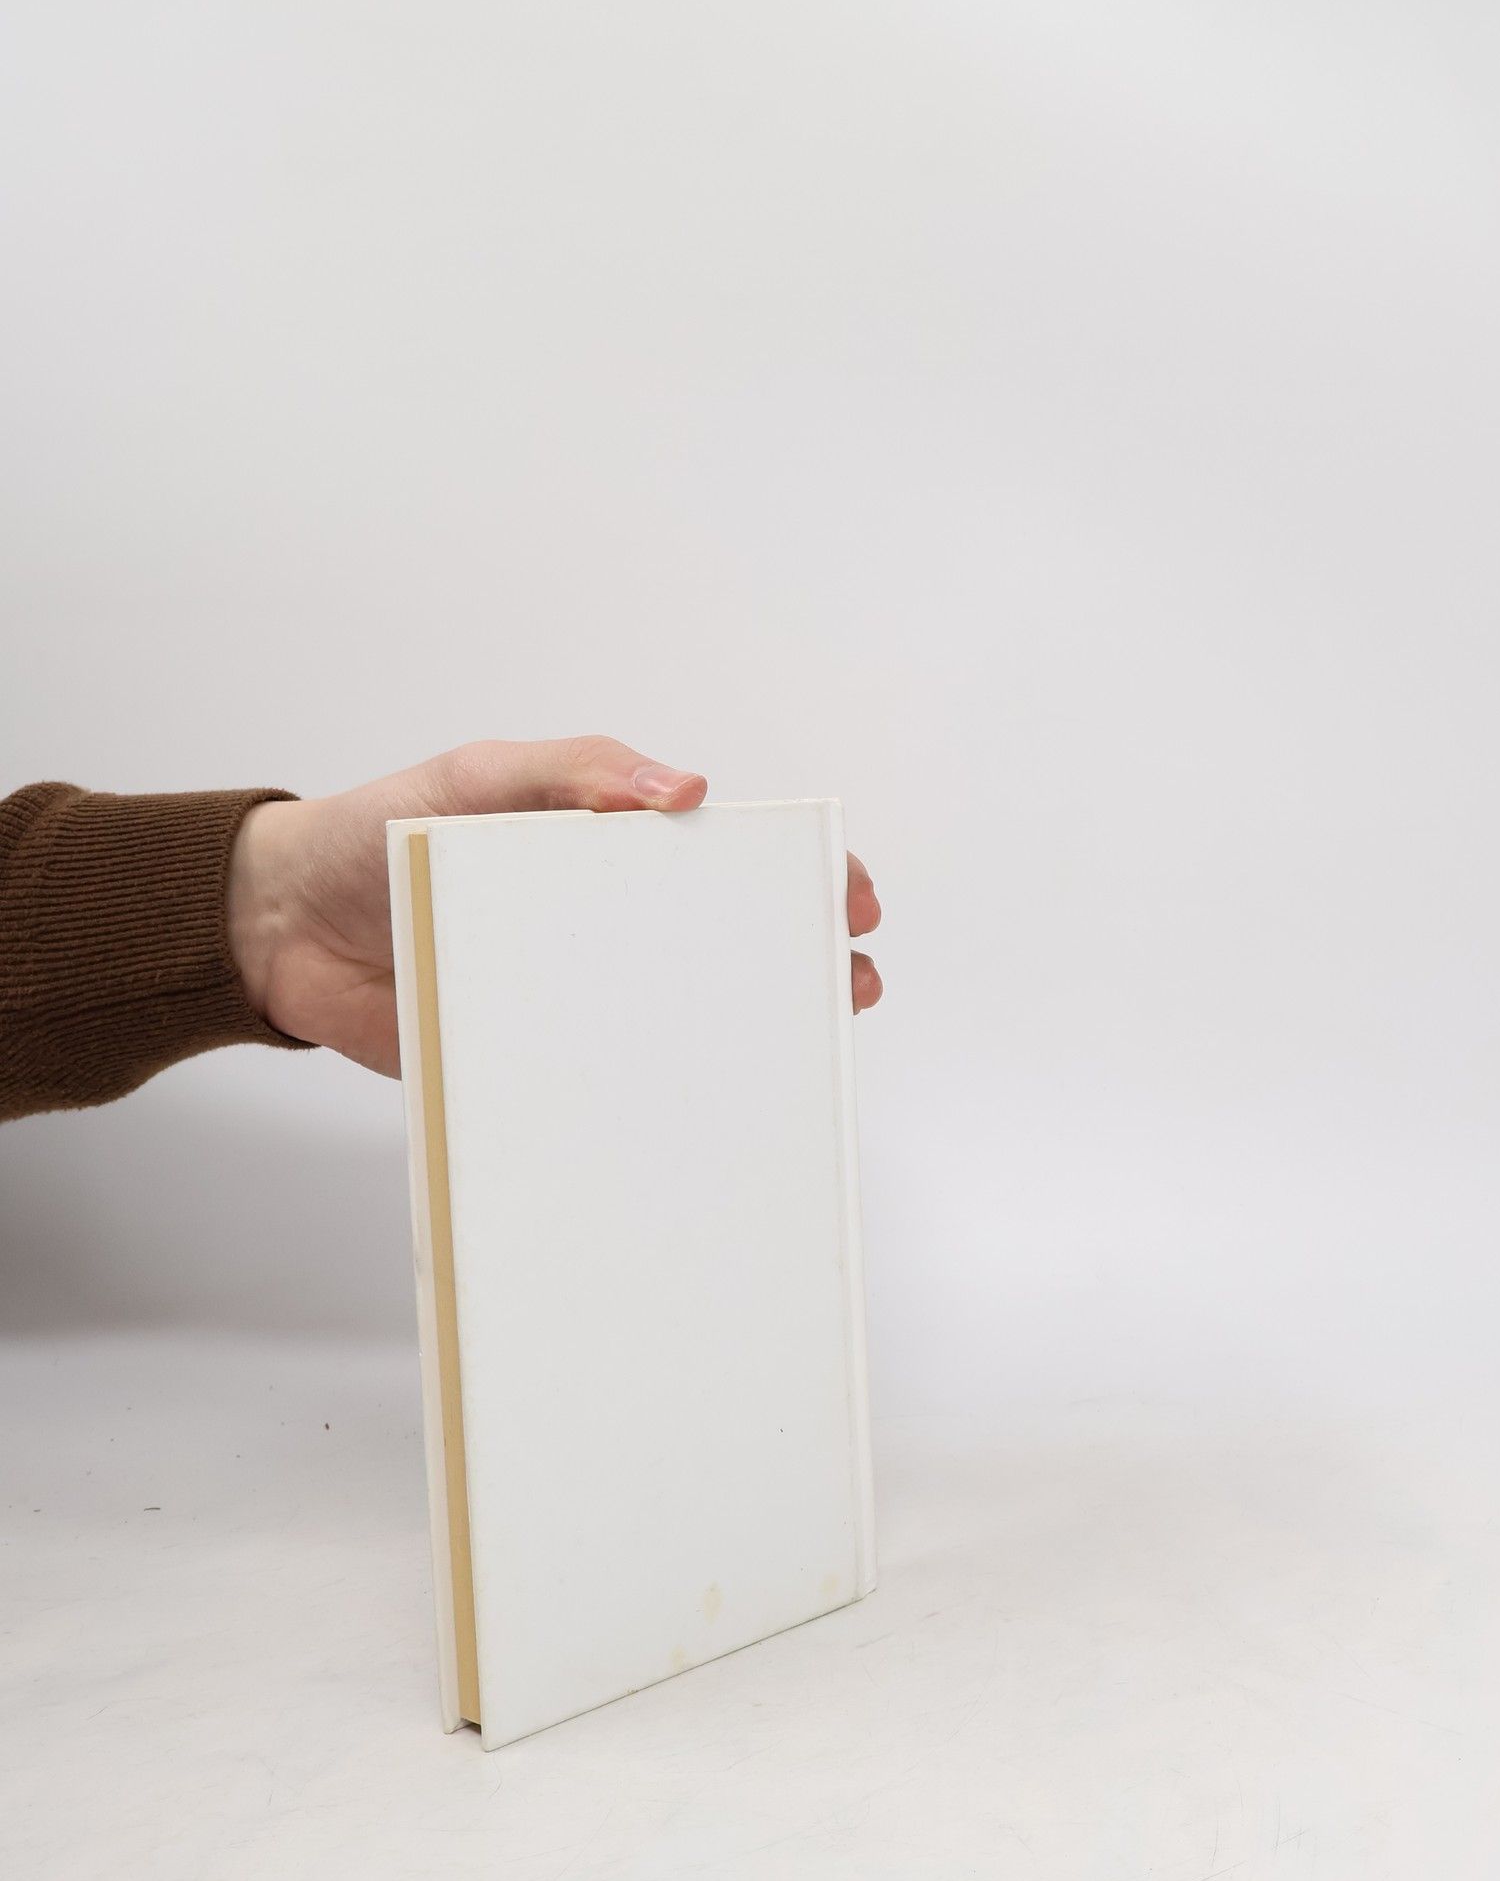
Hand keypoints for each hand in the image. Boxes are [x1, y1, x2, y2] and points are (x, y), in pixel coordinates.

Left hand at [226, 736, 882, 1075]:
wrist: (273, 927)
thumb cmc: (381, 832)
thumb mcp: (481, 778)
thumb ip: (577, 772)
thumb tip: (685, 791)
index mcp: (606, 852)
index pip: (727, 859)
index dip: (797, 875)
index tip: (845, 897)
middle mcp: (604, 927)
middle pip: (726, 945)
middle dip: (799, 961)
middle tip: (845, 980)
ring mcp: (574, 997)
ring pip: (681, 1021)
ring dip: (746, 1034)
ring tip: (795, 1045)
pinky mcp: (530, 1059)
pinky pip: (603, 1080)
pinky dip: (653, 1095)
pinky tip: (696, 1107)